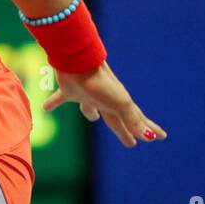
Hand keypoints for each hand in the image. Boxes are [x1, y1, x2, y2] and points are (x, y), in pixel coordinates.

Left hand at [43, 61, 166, 147]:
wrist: (79, 62)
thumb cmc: (101, 83)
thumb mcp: (120, 104)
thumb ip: (132, 120)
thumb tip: (148, 138)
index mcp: (118, 105)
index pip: (136, 121)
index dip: (146, 130)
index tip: (160, 137)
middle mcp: (104, 100)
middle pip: (115, 119)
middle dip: (123, 130)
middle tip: (131, 141)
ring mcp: (86, 94)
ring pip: (89, 107)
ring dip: (90, 113)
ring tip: (93, 118)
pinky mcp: (68, 89)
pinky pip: (59, 99)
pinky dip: (52, 103)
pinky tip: (44, 109)